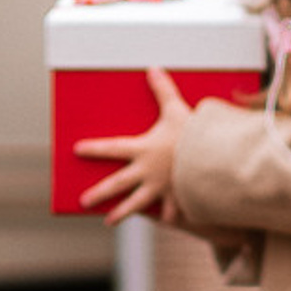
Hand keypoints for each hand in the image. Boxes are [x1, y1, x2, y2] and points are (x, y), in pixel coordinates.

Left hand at [76, 69, 193, 225]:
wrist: (214, 161)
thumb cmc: (193, 135)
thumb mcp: (177, 109)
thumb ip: (163, 90)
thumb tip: (153, 69)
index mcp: (143, 150)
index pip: (111, 148)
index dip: (94, 148)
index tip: (77, 150)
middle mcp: (147, 172)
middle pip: (117, 184)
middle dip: (99, 193)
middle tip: (84, 201)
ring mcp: (161, 188)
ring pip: (136, 204)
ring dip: (122, 213)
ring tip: (109, 221)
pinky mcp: (178, 199)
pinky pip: (171, 210)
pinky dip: (168, 216)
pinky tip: (164, 221)